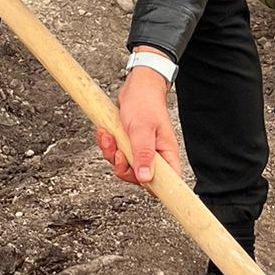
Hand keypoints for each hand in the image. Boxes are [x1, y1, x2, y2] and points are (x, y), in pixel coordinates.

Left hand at [98, 67, 182, 187]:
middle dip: (123, 166)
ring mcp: (141, 152)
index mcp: (166, 154)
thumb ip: (143, 154)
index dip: (155, 189)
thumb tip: (146, 178)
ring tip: (110, 137)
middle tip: (119, 151)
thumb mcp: (142, 129)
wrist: (137, 86)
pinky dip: (108, 146)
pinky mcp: (129, 146)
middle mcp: (155, 156)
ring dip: (111, 153)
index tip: (141, 183)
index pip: (168, 183)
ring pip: (124, 167)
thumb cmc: (145, 103)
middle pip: (138, 179)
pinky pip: (116, 156)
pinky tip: (107, 133)